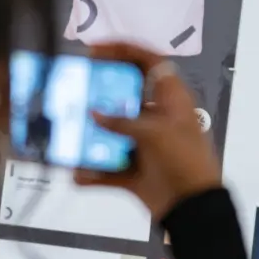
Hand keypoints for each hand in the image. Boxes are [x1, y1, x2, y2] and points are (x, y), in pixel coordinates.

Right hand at [74, 42, 222, 220]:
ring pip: (110, 134)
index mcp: (171, 101)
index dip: (126, 50)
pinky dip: (92, 173)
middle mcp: (156, 119)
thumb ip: (125, 122)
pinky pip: (106, 169)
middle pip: (123, 97)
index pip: (150, 63)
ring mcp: (144, 145)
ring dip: (89, 135)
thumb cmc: (186, 162)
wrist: (194, 209)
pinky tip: (76, 174)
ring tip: (64, 131)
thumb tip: (94, 114)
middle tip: (72, 88)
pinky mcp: (134, 171)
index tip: (96, 49)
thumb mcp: (158, 134)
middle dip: (97, 93)